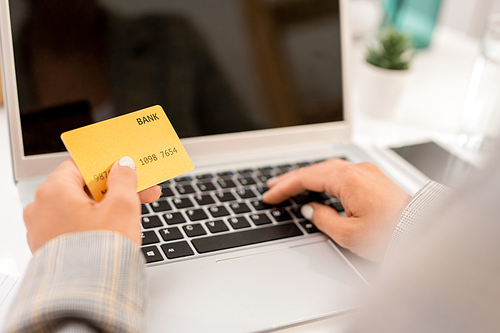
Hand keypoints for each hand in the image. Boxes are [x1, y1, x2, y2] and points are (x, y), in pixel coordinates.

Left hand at [23, 157, 160, 252]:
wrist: (89, 295)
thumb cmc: (101, 251)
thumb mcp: (123, 206)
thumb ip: (124, 179)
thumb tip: (124, 167)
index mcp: (54, 191)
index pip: (82, 165)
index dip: (109, 166)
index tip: (128, 170)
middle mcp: (41, 207)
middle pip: (83, 187)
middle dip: (115, 189)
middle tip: (142, 193)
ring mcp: (42, 229)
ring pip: (79, 206)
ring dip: (106, 206)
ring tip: (132, 213)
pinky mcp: (49, 246)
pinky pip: (72, 224)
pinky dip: (92, 222)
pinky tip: (113, 228)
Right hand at [263, 159, 410, 261]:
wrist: (423, 232)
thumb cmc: (393, 234)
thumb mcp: (349, 234)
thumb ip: (323, 219)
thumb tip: (311, 209)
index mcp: (348, 180)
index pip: (306, 178)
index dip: (284, 187)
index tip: (270, 196)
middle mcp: (358, 170)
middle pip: (316, 169)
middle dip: (292, 179)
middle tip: (273, 187)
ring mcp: (367, 172)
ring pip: (328, 168)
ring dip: (308, 176)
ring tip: (291, 186)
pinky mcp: (374, 179)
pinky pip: (342, 172)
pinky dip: (324, 178)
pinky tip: (318, 186)